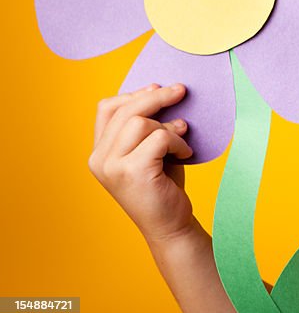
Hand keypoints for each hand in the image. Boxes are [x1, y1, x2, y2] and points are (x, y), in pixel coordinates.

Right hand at [88, 84, 196, 243]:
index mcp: (99, 152)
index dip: (132, 94)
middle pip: (125, 110)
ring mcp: (112, 166)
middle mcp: (99, 159)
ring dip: (169, 126)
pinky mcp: (132, 172)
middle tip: (182, 91)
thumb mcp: (149, 151)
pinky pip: (159, 138)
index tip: (157, 87)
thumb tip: (159, 89)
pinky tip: (185, 153)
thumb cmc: (163, 186)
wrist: (170, 225)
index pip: (106, 108)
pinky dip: (177, 141)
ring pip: (141, 122)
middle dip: (157, 97)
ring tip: (183, 138)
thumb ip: (146, 127)